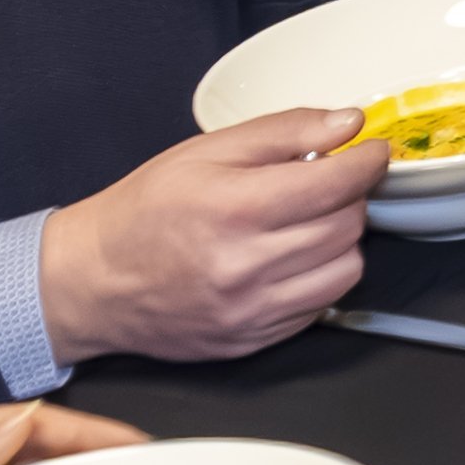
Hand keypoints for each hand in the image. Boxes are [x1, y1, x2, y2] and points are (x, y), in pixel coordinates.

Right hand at [37, 103, 394, 361]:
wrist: (93, 281)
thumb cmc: (144, 211)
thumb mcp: (205, 152)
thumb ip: (283, 132)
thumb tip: (346, 123)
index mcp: (233, 208)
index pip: (336, 185)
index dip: (367, 163)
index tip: (371, 152)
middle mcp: (245, 265)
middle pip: (347, 227)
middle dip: (347, 198)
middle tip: (324, 184)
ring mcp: (251, 310)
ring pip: (345, 270)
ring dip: (339, 241)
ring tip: (306, 223)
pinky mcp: (253, 340)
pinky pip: (319, 306)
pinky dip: (318, 278)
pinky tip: (288, 259)